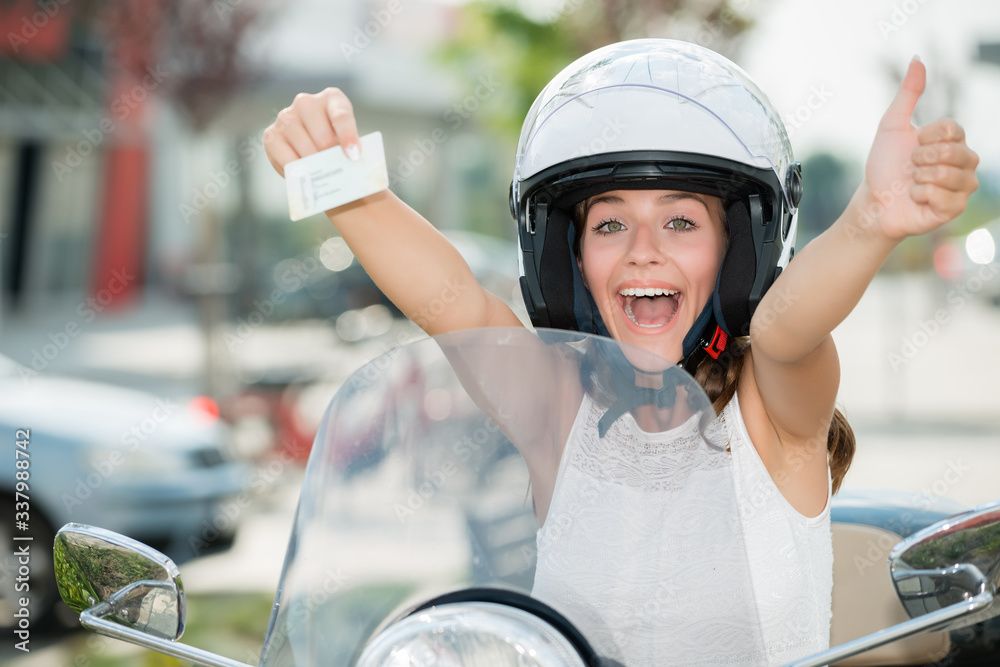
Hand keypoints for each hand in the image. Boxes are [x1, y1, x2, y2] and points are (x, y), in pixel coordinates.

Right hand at [262, 87, 360, 175]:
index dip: (348, 136)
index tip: (354, 155)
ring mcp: (286, 116)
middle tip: (336, 170)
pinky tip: (305, 175)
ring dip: (314, 163)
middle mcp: (306, 102)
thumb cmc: (339, 148)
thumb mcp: (352, 143)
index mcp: (332, 99)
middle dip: (331, 156)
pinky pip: (283, 154)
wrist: (316, 153)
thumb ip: (354, 150)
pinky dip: (295, 168)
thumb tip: (352, 164)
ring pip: (302, 144)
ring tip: (322, 174)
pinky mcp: (271, 134)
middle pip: (322, 134)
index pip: (341, 115)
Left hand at [859, 57, 978, 240]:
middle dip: (921, 159)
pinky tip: (916, 199)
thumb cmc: (884, 165)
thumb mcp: (892, 125)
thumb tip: (917, 58)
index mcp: (953, 140)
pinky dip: (921, 196)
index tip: (912, 146)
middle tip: (910, 167)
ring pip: (949, 175)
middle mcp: (964, 161)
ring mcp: (962, 185)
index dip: (925, 138)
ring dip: (920, 179)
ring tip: (912, 183)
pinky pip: (944, 198)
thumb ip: (908, 93)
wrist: (874, 201)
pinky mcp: (955, 208)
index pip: (951, 129)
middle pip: (953, 151)